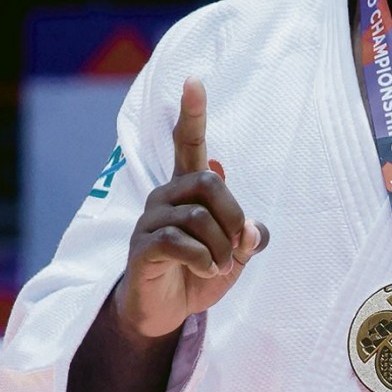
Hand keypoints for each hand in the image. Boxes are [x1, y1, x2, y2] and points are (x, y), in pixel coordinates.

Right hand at [114, 77, 269, 338]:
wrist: (167, 312)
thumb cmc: (202, 271)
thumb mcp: (237, 253)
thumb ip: (249, 235)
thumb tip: (251, 229)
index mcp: (189, 188)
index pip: (189, 142)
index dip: (192, 112)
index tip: (194, 80)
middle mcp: (165, 195)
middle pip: (208, 180)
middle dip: (233, 214)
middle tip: (238, 245)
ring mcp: (150, 220)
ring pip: (197, 215)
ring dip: (221, 245)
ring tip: (221, 264)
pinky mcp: (141, 248)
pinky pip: (178, 242)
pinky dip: (204, 258)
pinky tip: (207, 270)